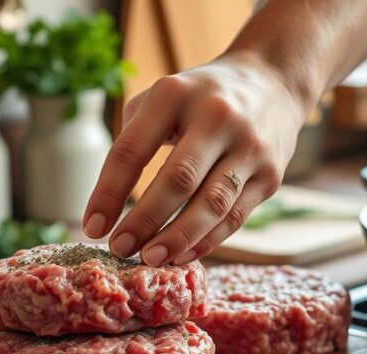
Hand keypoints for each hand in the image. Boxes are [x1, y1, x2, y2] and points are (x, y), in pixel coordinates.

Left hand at [82, 51, 306, 264]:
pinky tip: (181, 254)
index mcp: (175, 94)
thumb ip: (135, 139)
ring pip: (212, 205)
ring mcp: (250, 147)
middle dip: (144, 221)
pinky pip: (235, 217)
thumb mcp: (163, 97)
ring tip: (150, 259)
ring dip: (178, 238)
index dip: (108, 193)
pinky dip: (206, 241)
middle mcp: (216, 117)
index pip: (132, 150)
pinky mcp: (271, 175)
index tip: (92, 227)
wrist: (274, 81)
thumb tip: (109, 205)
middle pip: (177, 180)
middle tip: (119, 249)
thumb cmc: (201, 98)